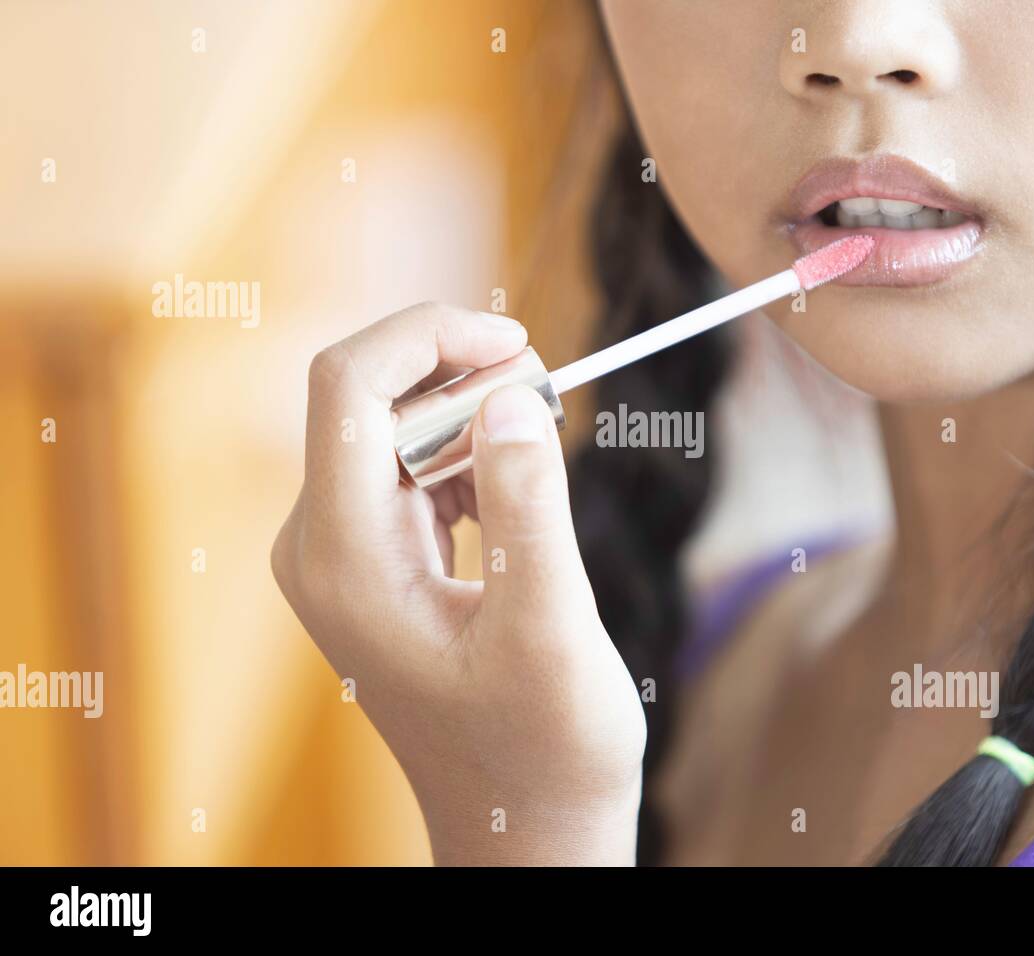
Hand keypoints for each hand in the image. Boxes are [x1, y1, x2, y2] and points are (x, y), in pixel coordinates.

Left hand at [271, 303, 645, 864]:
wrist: (524, 824)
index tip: (519, 344)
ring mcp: (344, 554)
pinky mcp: (376, 561)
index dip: (428, 337)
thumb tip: (509, 394)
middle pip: (372, 400)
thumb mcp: (548, 627)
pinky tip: (517, 485)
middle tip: (552, 401)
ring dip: (471, 414)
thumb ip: (527, 504)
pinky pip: (411, 467)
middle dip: (462, 376)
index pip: (348, 388)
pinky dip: (469, 453)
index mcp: (345, 559)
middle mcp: (322, 547)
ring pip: (395, 427)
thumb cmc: (543, 748)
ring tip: (545, 442)